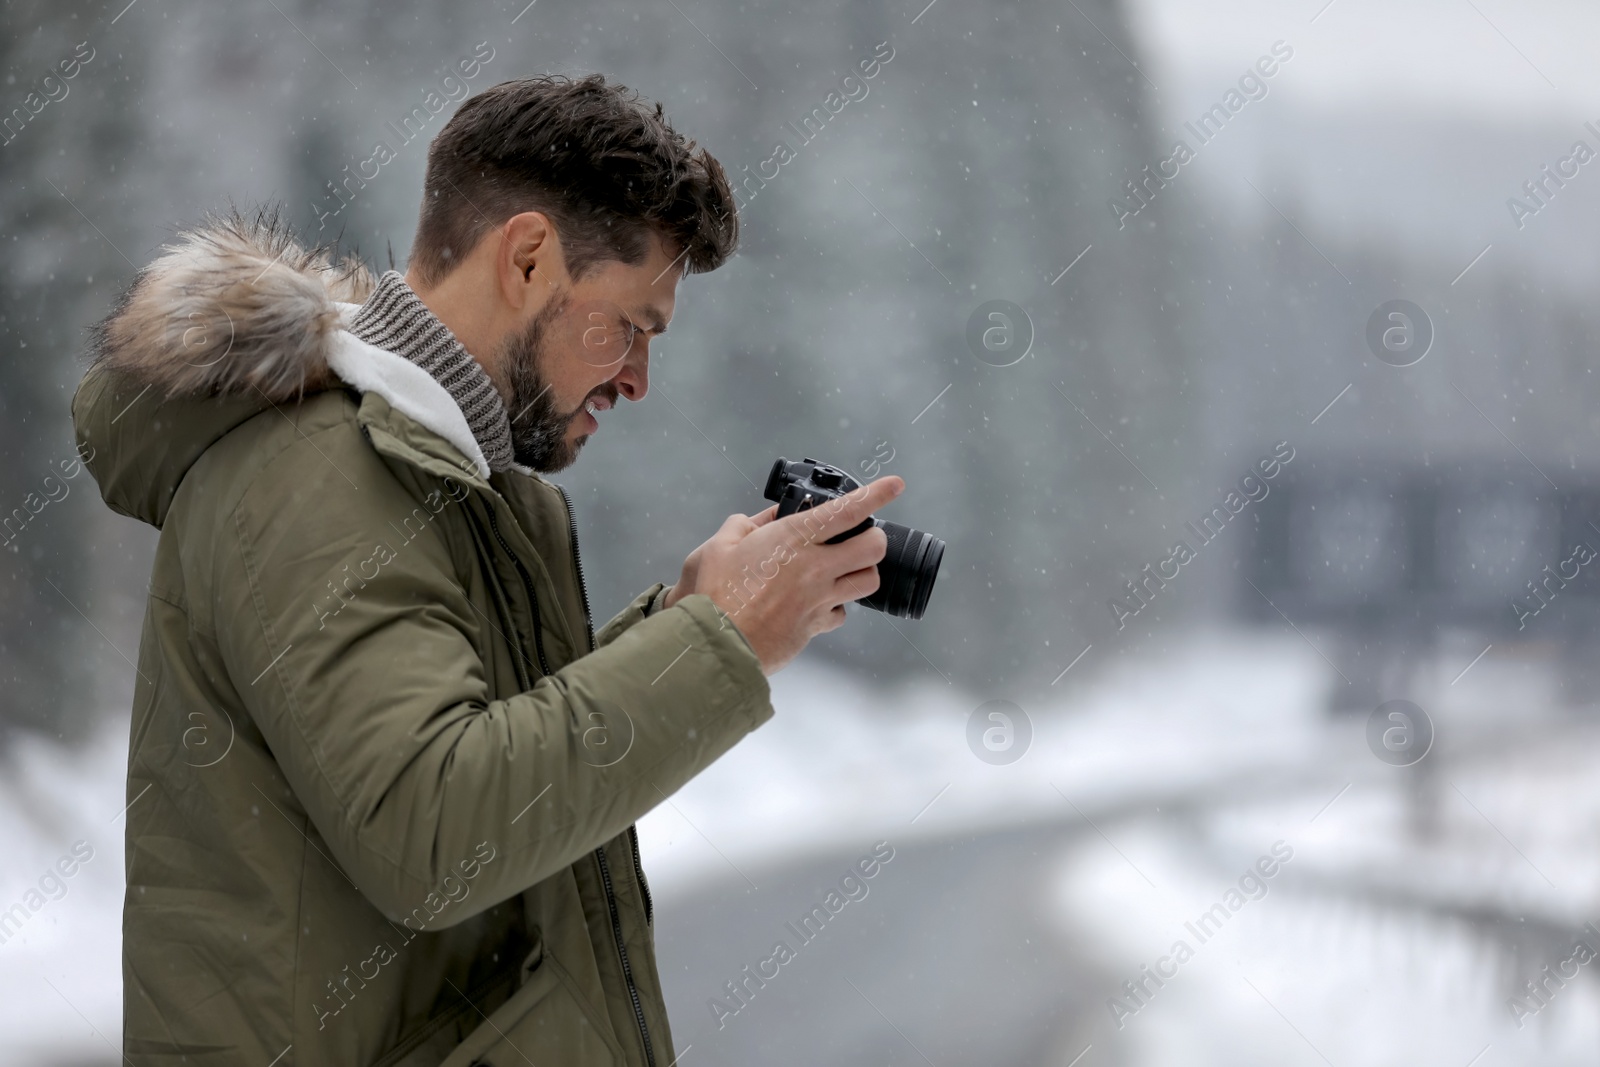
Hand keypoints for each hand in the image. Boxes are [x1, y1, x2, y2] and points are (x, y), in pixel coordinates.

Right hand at [663, 476, 904, 673]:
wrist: (715, 645)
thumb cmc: (712, 595)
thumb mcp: (717, 547)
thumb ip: (743, 527)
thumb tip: (760, 520)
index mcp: (792, 538)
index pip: (848, 511)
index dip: (877, 494)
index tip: (894, 485)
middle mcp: (814, 567)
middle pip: (874, 547)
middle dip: (875, 538)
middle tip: (863, 537)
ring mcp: (819, 598)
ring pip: (868, 581)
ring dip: (862, 572)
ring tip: (845, 569)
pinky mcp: (816, 625)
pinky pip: (842, 612)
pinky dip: (837, 605)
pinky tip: (820, 602)